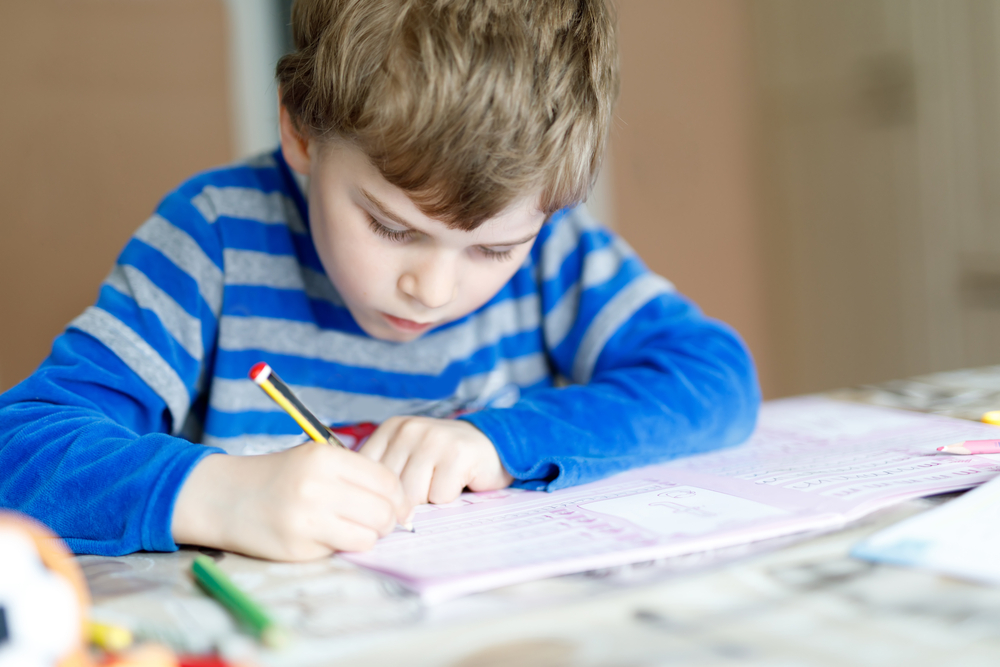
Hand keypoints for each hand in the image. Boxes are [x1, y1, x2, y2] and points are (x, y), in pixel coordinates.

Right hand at [172, 441, 409, 560]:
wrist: (224, 496)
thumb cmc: (279, 476)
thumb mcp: (315, 458)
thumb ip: (355, 473)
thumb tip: (399, 501)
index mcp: (325, 458)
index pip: (387, 481)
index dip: (398, 496)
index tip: (395, 503)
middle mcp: (317, 486)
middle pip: (383, 511)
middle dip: (388, 519)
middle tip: (379, 520)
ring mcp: (307, 519)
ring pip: (369, 536)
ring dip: (369, 536)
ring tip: (355, 528)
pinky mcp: (298, 547)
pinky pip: (344, 550)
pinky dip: (345, 545)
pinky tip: (330, 535)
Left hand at [359, 417, 513, 505]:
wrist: (491, 445)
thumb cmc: (444, 460)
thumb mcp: (407, 459)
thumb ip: (386, 477)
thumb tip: (373, 512)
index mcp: (390, 429)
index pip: (370, 478)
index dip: (385, 497)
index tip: (402, 495)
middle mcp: (408, 429)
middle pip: (392, 490)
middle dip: (410, 500)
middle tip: (429, 487)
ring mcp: (433, 438)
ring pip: (414, 496)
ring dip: (431, 499)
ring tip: (442, 482)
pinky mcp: (458, 453)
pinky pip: (441, 496)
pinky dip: (450, 498)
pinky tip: (459, 481)